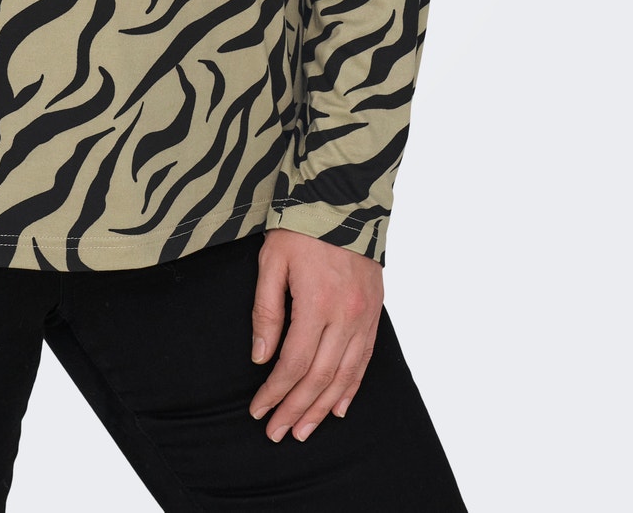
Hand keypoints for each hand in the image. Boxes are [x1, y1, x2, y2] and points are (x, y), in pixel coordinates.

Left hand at [248, 226, 382, 441]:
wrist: (343, 200)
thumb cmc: (301, 227)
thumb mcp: (272, 261)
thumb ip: (267, 311)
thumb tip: (261, 358)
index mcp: (317, 303)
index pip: (294, 363)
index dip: (275, 392)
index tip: (259, 409)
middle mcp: (346, 316)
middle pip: (320, 377)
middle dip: (296, 409)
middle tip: (277, 433)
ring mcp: (364, 317)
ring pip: (345, 376)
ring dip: (323, 408)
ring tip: (304, 430)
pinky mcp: (374, 313)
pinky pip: (364, 360)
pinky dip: (352, 387)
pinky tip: (339, 408)